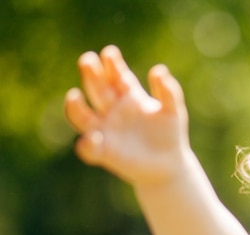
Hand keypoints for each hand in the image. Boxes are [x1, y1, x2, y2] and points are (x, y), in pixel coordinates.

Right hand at [65, 45, 189, 186]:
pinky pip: (90, 149)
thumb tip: (158, 70)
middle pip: (97, 89)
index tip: (110, 53)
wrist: (170, 164)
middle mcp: (112, 110)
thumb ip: (168, 92)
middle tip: (87, 60)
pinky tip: (93, 138)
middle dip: (91, 74)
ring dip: (75, 106)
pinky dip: (88, 144)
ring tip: (74, 96)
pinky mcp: (104, 153)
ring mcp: (105, 131)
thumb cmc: (170, 133)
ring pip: (81, 116)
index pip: (116, 76)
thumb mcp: (173, 111)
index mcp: (129, 95)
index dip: (112, 64)